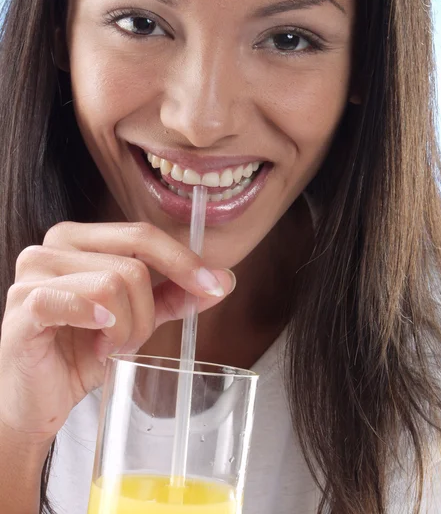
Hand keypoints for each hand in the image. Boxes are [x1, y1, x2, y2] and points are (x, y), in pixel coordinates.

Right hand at [0, 221, 233, 443]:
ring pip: (113, 285)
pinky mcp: (24, 303)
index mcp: (80, 239)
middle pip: (132, 265)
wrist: (36, 399)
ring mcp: (34, 270)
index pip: (142, 234)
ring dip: (123, 329)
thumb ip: (174, 296)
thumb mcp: (136, 319)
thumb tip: (222, 279)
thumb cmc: (80, 352)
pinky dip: (99, 326)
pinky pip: (78, 302)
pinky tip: (96, 345)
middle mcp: (54, 245)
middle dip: (146, 313)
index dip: (183, 261)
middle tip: (129, 341)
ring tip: (106, 348)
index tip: (213, 287)